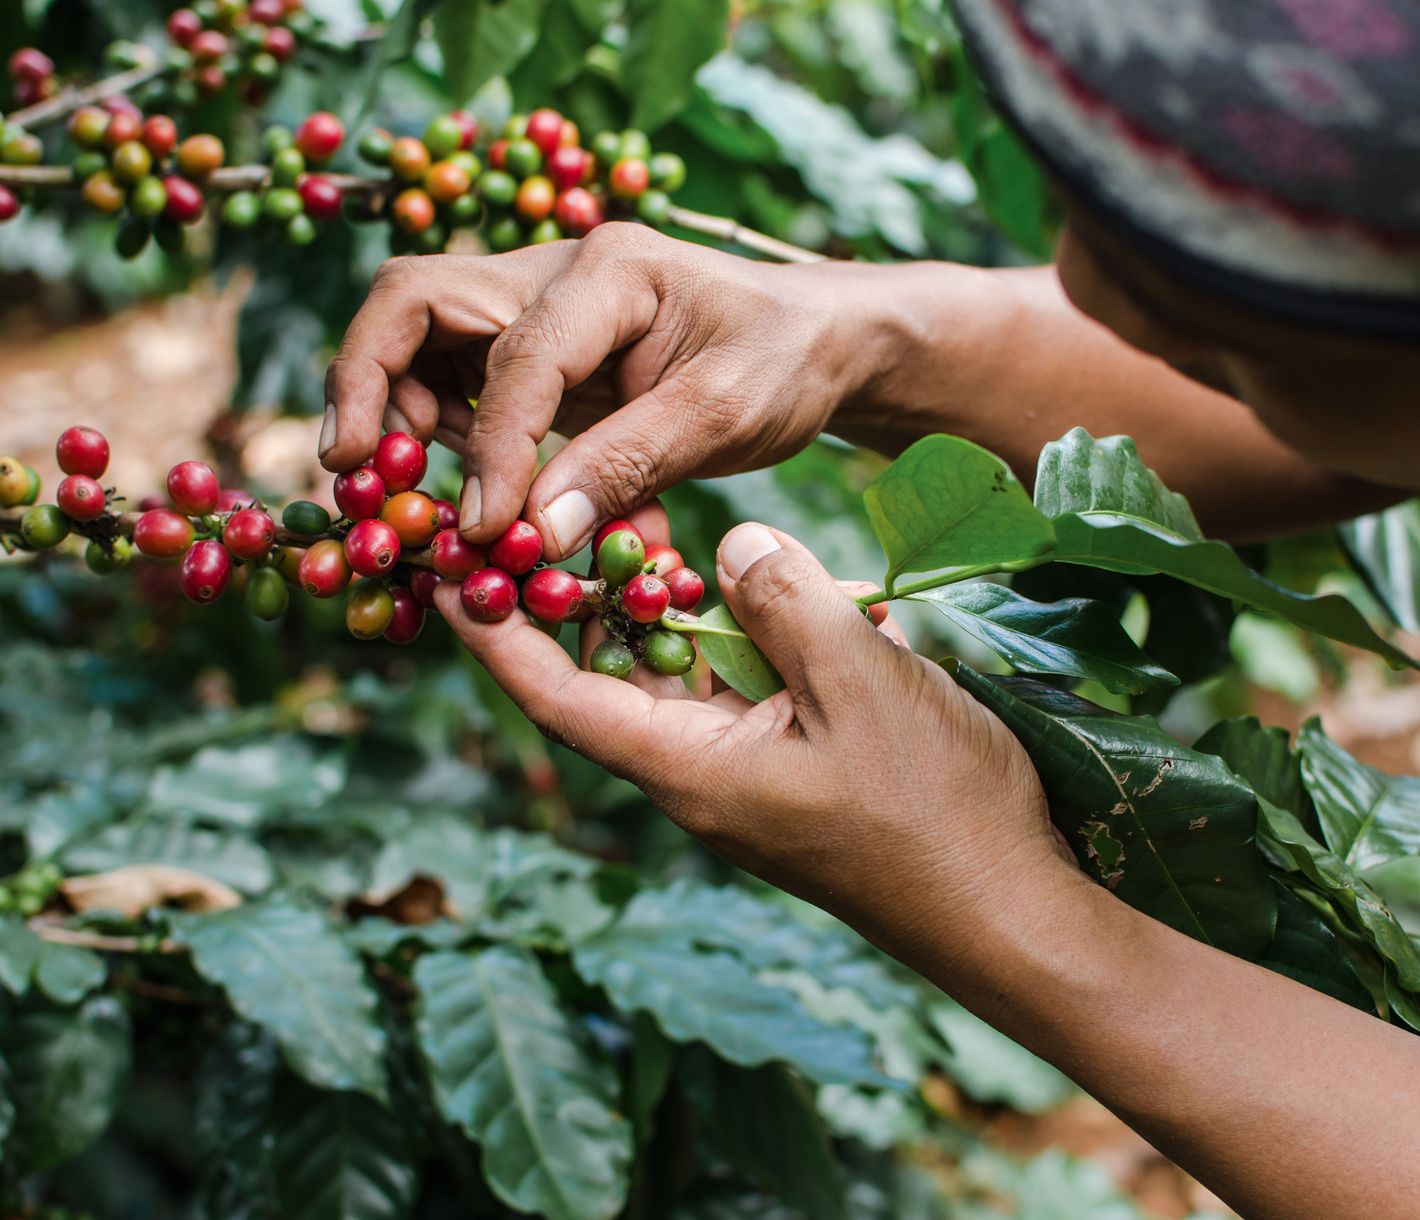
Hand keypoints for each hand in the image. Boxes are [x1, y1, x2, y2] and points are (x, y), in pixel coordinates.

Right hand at [321, 225, 894, 558]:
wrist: (816, 341)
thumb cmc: (784, 363)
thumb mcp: (724, 415)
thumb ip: (627, 466)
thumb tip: (532, 534)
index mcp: (609, 272)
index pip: (515, 355)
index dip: (491, 449)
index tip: (485, 531)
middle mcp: (555, 274)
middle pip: (414, 301)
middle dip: (368, 383)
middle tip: (353, 472)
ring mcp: (539, 307)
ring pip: (420, 337)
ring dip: (396, 410)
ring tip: (401, 490)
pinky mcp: (540, 349)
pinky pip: (458, 380)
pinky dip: (442, 432)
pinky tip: (466, 487)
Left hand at [433, 513, 1071, 961]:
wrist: (1009, 907)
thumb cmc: (934, 810)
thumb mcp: (860, 683)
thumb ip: (784, 602)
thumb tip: (730, 546)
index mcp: (688, 769)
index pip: (560, 697)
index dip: (499, 635)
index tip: (453, 572)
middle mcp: (700, 775)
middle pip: (612, 678)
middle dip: (586, 600)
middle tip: (568, 517)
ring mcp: (747, 775)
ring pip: (682, 678)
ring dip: (671, 611)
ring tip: (656, 534)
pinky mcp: (792, 768)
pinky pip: (741, 691)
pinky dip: (740, 637)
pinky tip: (767, 591)